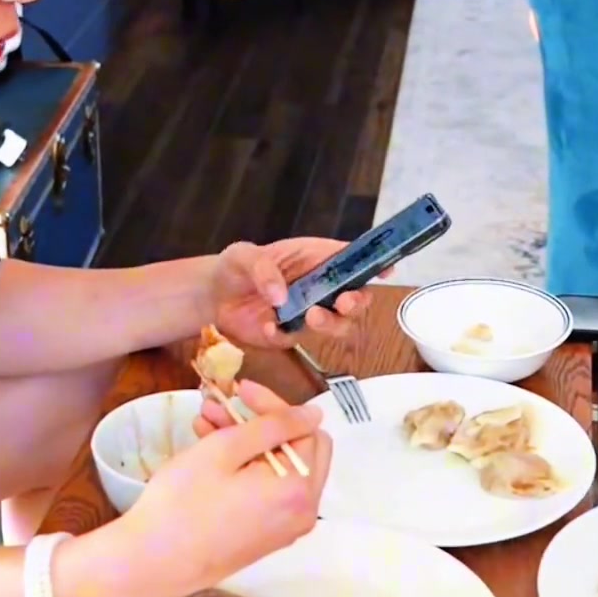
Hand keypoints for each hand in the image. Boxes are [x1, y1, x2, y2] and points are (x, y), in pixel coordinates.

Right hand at [109, 381, 332, 596]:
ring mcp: (284, 528)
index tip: (238, 390)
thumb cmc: (184, 503)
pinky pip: (267, 491)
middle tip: (224, 407)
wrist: (152, 563)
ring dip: (247, 442)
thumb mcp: (226, 450)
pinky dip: (245, 468)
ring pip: (278, 468)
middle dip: (261, 423)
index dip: (271, 405)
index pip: (303, 430)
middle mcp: (302, 513)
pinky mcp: (264, 537)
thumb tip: (313, 414)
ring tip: (204, 423)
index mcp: (299, 490)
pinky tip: (209, 451)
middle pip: (297, 449)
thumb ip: (275, 425)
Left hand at [207, 238, 376, 348]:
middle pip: (356, 296)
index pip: (351, 258)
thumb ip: (263, 269)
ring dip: (333, 323)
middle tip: (343, 303)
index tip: (387, 269)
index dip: (373, 263)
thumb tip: (281, 294)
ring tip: (311, 316)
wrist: (211, 299)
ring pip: (340, 324)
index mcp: (315, 257)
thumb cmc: (233, 268)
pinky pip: (304, 339)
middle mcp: (320, 286)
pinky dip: (290, 335)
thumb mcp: (243, 256)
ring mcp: (310, 312)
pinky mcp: (294, 334)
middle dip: (357, 302)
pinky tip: (269, 327)